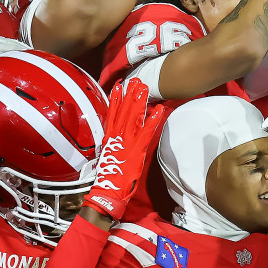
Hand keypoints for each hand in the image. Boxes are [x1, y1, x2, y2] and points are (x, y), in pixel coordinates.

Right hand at [80, 79, 162, 221]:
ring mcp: (127, 140)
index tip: (119, 85)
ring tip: (145, 87)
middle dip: (130, 94)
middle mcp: (117, 135)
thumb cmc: (108, 175)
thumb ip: (112, 141)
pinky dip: (153, 120)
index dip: (115, 98)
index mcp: (109, 136)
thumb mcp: (108, 154)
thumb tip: (116, 133)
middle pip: (124, 110)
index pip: (112, 112)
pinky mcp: (137, 148)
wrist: (108, 188)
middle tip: (136, 80)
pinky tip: (159, 109)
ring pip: (134, 116)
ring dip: (140, 101)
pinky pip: (147, 131)